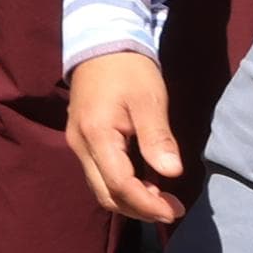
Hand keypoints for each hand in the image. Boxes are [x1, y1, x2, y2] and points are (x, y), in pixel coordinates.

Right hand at [65, 51, 188, 225]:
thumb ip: (157, 138)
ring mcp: (77, 143)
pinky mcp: (82, 140)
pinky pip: (99, 174)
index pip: (120, 184)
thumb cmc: (128, 69)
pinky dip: (122, 186)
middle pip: (106, 194)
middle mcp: (80, 145)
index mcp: (96, 134)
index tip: (175, 210)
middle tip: (171, 208)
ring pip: (100, 188)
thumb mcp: (149, 100)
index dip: (148, 204)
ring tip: (161, 197)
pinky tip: (145, 182)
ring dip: (130, 200)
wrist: (101, 43)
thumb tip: (172, 173)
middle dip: (139, 208)